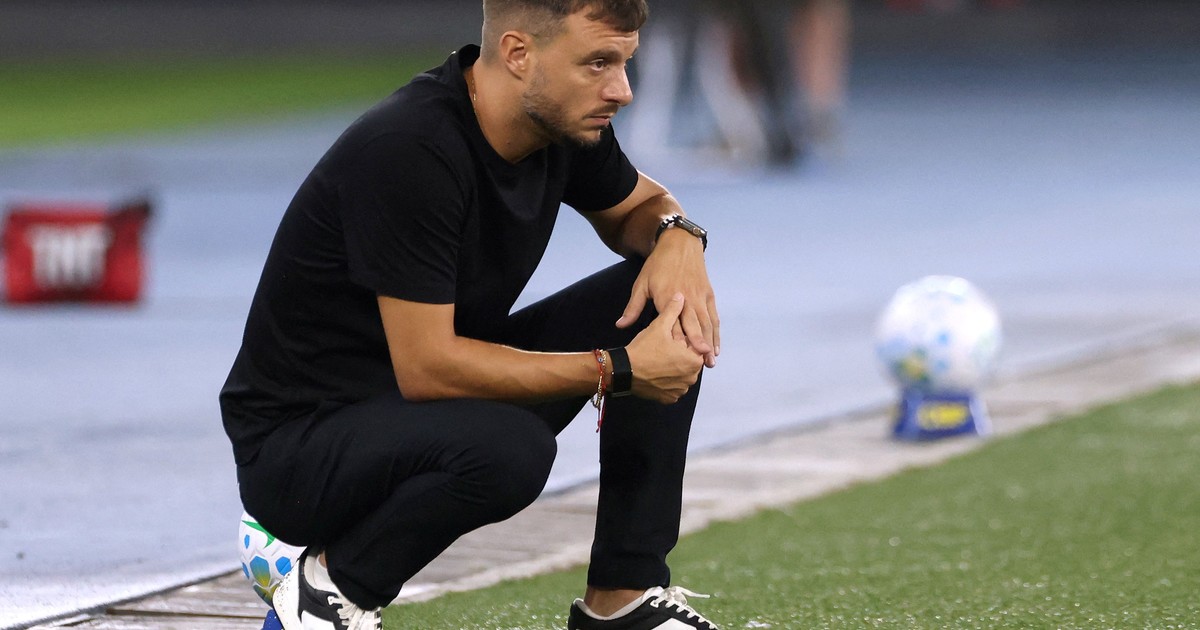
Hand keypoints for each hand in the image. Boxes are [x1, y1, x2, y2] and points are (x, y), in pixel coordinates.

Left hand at [617, 229, 719, 366]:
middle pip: (695, 326)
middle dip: (700, 346)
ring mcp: (700, 297)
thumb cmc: (658, 265)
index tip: (681, 358)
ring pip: (707, 324)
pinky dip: (715, 332)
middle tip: (703, 365)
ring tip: (711, 361)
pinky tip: (716, 346)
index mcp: (668, 297)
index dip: (678, 341)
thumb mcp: (641, 284)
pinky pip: (713, 317)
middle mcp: (687, 298)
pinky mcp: (708, 295)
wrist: (680, 243)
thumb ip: (633, 307)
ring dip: (710, 343)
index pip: (673, 323)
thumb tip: (620, 326)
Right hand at [624, 293, 704, 403]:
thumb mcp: (659, 325)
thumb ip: (673, 310)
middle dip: (680, 355)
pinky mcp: (670, 399)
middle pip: (690, 362)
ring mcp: (681, 390)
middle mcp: (691, 378)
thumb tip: (680, 295)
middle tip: (664, 348)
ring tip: (660, 359)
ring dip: (675, 368)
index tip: (672, 337)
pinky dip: (668, 381)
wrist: (624, 371)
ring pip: (682, 375)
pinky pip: (673, 387)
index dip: (684, 340)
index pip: (696, 347)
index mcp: (694, 360)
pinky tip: (658, 372)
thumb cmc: (644, 348)